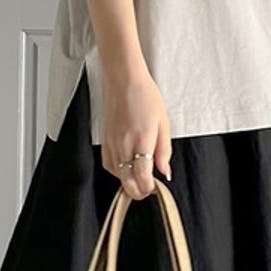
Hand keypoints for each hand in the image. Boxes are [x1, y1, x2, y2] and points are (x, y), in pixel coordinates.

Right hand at [101, 70, 172, 200]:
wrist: (124, 80)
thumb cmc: (144, 95)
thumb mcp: (164, 122)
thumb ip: (164, 150)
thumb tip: (165, 171)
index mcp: (142, 140)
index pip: (142, 177)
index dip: (149, 188)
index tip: (155, 187)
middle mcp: (124, 144)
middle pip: (127, 181)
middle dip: (138, 191)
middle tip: (147, 188)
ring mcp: (112, 143)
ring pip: (117, 175)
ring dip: (128, 181)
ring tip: (138, 177)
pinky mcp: (104, 139)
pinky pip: (108, 163)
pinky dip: (117, 171)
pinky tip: (125, 166)